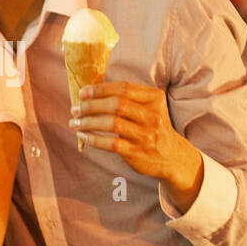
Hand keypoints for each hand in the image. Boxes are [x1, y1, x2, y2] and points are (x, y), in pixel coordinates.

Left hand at [70, 81, 203, 208]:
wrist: (172, 157)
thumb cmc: (152, 127)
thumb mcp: (149, 108)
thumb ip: (128, 98)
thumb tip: (92, 91)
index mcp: (154, 99)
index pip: (124, 88)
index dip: (100, 89)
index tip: (83, 92)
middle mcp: (152, 116)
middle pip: (116, 105)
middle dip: (91, 105)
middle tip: (75, 109)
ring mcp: (145, 135)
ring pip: (111, 123)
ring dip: (88, 122)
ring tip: (74, 122)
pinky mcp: (137, 152)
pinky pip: (110, 143)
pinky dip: (93, 139)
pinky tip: (83, 135)